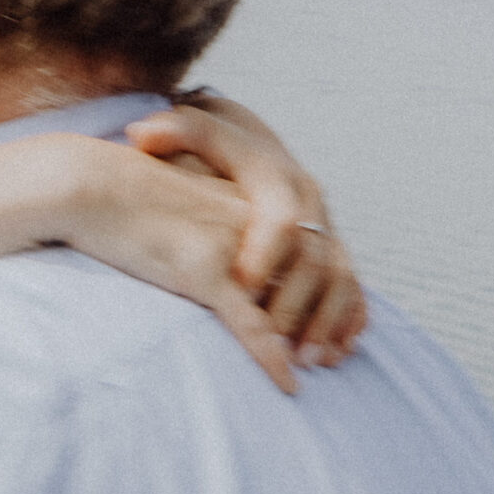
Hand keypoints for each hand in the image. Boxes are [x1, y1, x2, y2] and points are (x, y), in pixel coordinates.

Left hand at [125, 98, 365, 365]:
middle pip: (317, 258)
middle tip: (277, 343)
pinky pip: (353, 288)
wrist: (245, 140)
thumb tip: (140, 135)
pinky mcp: (333, 250)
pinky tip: (336, 354)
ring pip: (341, 278)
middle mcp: (310, 202)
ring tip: (308, 361)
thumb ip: (174, 134)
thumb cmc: (208, 145)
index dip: (263, 254)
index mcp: (278, 176)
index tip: (240, 287)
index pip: (279, 218)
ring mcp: (326, 228)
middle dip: (298, 303)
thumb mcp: (193, 133)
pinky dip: (350, 322)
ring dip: (329, 321)